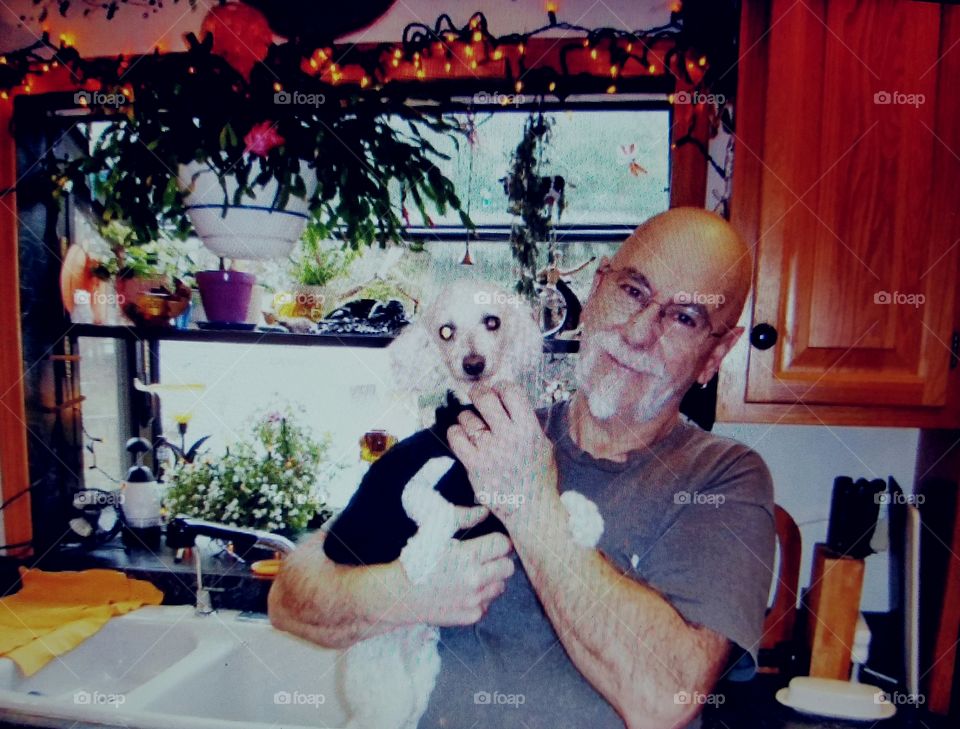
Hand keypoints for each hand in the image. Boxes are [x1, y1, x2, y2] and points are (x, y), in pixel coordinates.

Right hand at [402, 528, 514, 626]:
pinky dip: (481, 597)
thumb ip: (462, 518)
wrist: (400, 594)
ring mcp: (474, 600)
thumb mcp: (434, 531)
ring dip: (492, 579)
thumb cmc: (417, 558)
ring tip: (473, 575)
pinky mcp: (471, 616)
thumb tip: (484, 512)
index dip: (498, 541)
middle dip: (499, 560)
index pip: (503, 545)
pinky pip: (489, 604)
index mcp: (468, 556)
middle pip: (508, 567)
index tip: (490, 542)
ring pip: (501, 586)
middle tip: (484, 559)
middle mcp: (475, 579)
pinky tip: (466, 591)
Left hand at [447, 383, 557, 521]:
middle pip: (485, 398)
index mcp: (529, 430)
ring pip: (467, 417)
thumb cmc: (538, 477)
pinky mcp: (474, 466)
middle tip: (478, 397)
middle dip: (479, 393)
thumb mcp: (543, 445)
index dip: (502, 387)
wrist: (531, 510)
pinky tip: (462, 436)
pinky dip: (456, 432)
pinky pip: (456, 437)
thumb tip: (508, 400)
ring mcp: (490, 452)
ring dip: (467, 416)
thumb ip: (528, 423)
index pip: (511, 391)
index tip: (498, 392)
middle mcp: (509, 437)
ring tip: (473, 424)